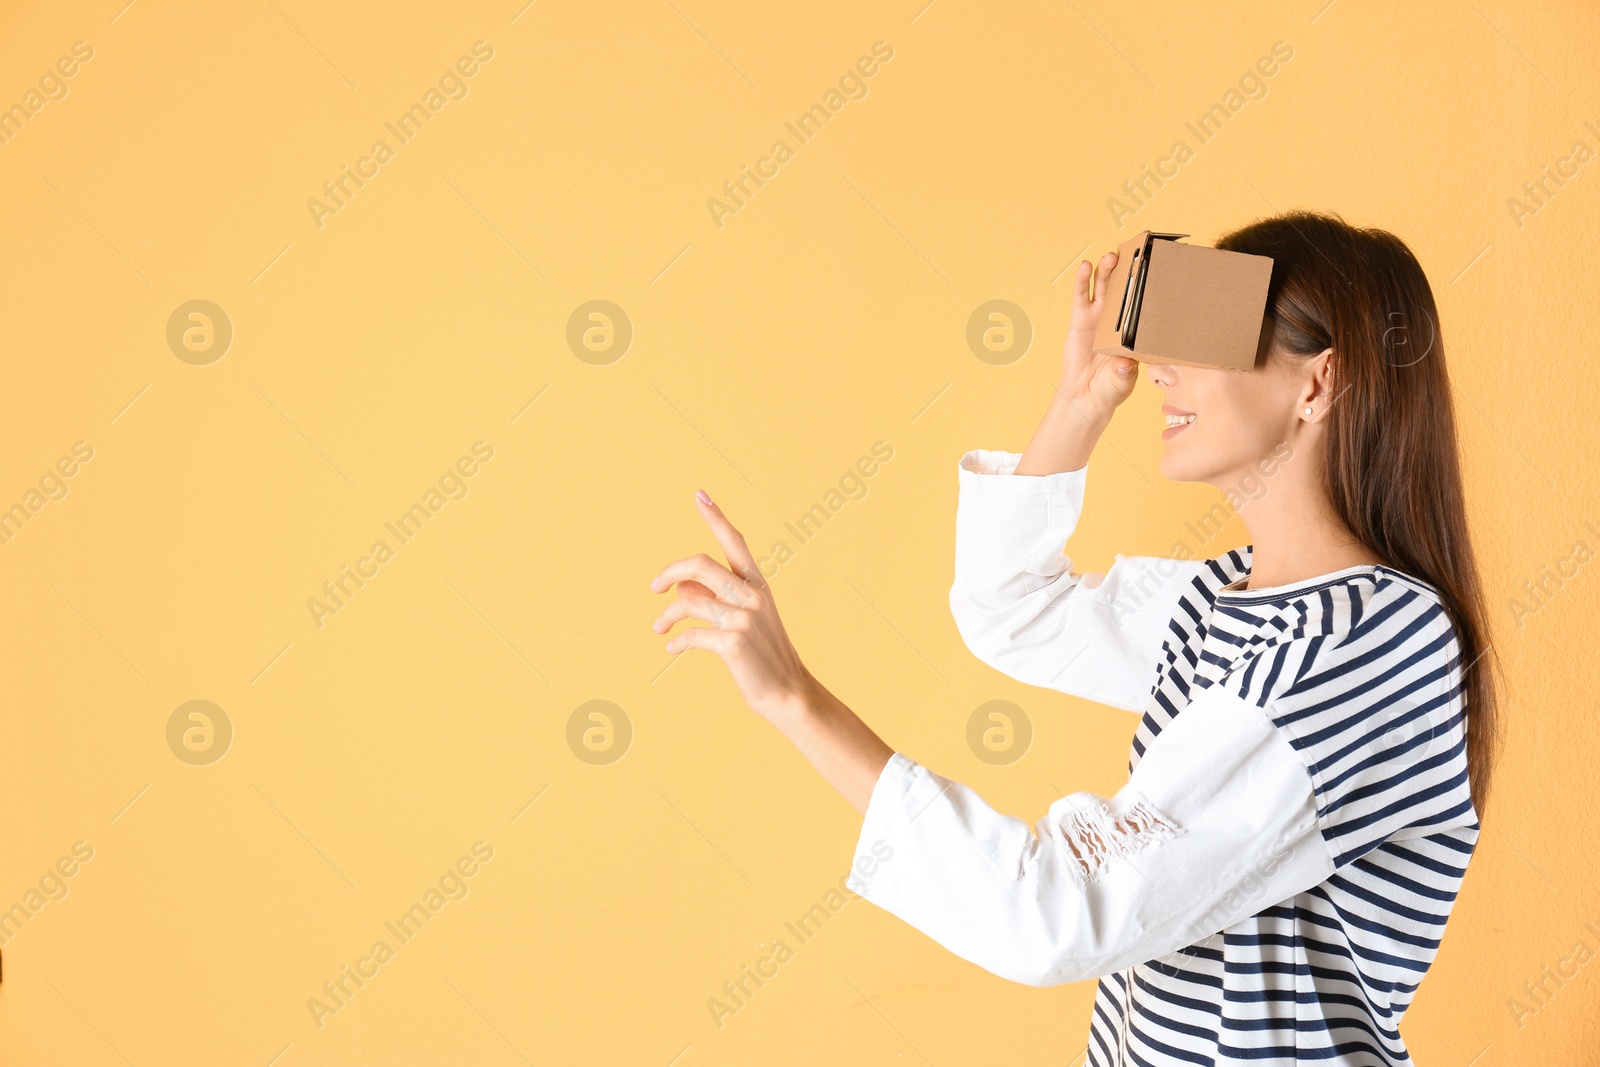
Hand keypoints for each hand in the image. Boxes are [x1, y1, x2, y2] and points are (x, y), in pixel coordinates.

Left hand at [650, 490, 813, 720]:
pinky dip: (677, 641)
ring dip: (667, 615)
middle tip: (654, 586)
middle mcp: (752, 596)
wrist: (789, 693)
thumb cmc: (764, 657)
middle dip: (670, 571)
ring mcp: (743, 618)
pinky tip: (672, 649)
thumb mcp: (743, 620)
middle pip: (700, 565)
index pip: (735, 542)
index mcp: (758, 585)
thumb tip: (680, 585)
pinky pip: (691, 634)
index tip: (699, 496)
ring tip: (658, 628)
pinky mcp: (732, 642)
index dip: (716, 518)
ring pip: (689, 600)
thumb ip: (715, 599)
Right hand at [1061, 247, 1139, 423]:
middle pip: (1126, 285)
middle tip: (1139, 248)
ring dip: (1109, 268)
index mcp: (1137, 327)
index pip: (1147, 299)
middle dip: (1132, 265)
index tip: (1163, 260)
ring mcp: (1100, 314)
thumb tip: (1124, 364)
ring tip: (1112, 256)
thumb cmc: (1112, 387)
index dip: (1153, 280)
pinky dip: (1082, 279)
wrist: (1088, 396)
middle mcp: (1119, 316)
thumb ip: (1124, 373)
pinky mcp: (1081, 317)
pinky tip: (1085, 266)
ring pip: (1105, 285)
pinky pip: (1082, 295)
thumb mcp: (1124, 381)